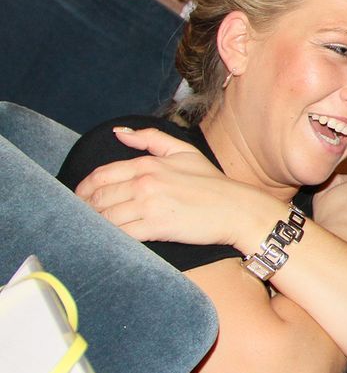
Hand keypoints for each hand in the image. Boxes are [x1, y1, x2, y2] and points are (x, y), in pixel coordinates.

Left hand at [74, 126, 273, 248]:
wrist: (237, 209)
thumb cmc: (212, 183)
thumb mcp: (184, 152)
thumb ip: (149, 139)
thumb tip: (118, 133)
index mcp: (148, 164)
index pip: (101, 175)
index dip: (84, 189)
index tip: (82, 199)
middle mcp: (145, 183)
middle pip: (98, 197)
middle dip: (86, 208)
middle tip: (85, 217)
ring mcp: (150, 205)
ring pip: (106, 217)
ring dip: (97, 224)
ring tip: (96, 229)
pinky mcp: (157, 227)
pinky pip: (122, 233)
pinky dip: (112, 237)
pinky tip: (112, 239)